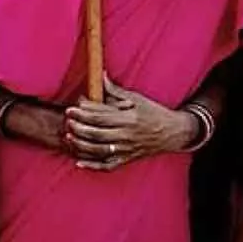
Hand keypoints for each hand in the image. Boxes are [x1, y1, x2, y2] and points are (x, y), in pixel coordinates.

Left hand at [63, 75, 195, 170]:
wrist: (174, 133)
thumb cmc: (154, 112)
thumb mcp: (137, 99)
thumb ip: (115, 90)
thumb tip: (101, 75)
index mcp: (129, 119)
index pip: (100, 116)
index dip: (83, 113)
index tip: (72, 108)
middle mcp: (127, 136)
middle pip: (97, 133)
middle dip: (79, 127)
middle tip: (68, 121)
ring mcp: (127, 150)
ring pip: (99, 150)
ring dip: (81, 145)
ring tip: (69, 136)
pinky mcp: (127, 159)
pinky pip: (108, 166)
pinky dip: (92, 166)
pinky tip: (79, 162)